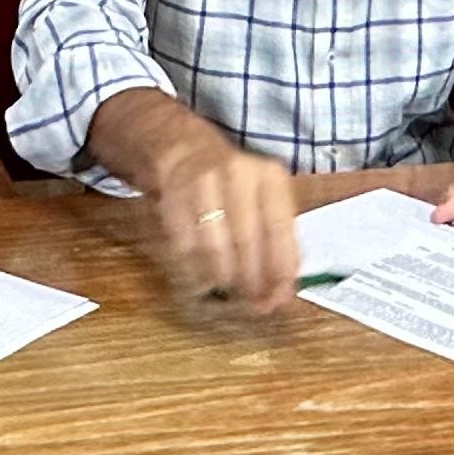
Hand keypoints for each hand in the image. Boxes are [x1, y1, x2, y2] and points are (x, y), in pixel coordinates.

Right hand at [149, 130, 304, 313]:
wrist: (184, 150)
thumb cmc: (234, 184)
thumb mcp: (265, 198)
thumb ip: (278, 242)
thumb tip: (282, 292)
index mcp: (269, 176)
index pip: (280, 229)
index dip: (280, 269)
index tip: (280, 297)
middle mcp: (237, 174)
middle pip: (246, 241)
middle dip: (251, 282)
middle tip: (254, 304)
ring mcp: (201, 183)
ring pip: (213, 248)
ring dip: (222, 280)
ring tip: (229, 294)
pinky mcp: (171, 198)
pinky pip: (184, 247)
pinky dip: (194, 272)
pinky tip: (202, 281)